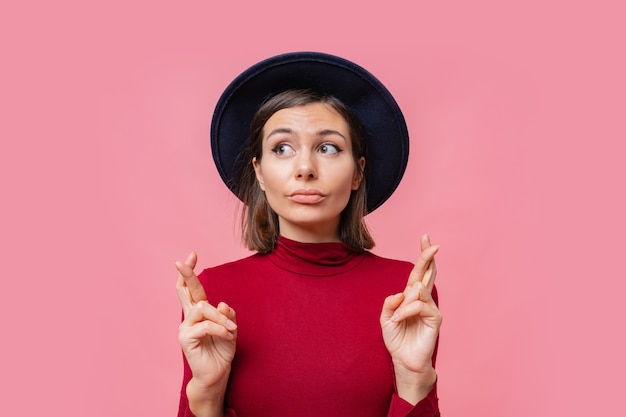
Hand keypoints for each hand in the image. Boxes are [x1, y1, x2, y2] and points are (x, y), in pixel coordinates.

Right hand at [175, 252, 236, 391]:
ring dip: (220, 317)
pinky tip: (227, 334)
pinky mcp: (185, 338)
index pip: (193, 289)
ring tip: (231, 329)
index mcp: (200, 313)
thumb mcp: (231, 329)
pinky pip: (205, 325)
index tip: (192, 255)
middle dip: (185, 274)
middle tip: (181, 261)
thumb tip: (221, 303)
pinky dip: (219, 328)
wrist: (217, 375)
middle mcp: (190, 317)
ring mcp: (185, 327)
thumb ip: (227, 315)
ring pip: (203, 308)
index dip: (191, 273)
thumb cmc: (222, 352)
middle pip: (185, 291)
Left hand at [380, 234, 441, 401]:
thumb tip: (401, 292)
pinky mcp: (435, 319)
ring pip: (419, 291)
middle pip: (428, 273)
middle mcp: (423, 299)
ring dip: (404, 302)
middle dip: (429, 257)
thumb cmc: (397, 340)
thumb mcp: (385, 319)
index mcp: (411, 297)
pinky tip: (399, 320)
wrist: (404, 361)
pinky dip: (406, 311)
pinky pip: (419, 306)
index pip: (418, 272)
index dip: (423, 256)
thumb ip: (389, 304)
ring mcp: (430, 308)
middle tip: (433, 243)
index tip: (426, 237)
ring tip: (396, 317)